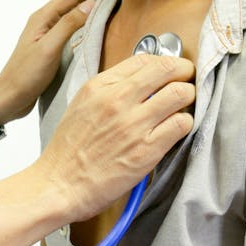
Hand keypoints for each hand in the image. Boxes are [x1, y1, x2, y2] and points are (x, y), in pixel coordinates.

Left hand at [0, 0, 99, 124]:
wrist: (9, 98)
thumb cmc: (25, 75)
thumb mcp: (49, 48)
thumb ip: (68, 25)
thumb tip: (90, 4)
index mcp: (42, 18)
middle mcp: (44, 23)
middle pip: (72, 3)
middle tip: (117, 3)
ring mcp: (46, 36)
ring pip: (72, 18)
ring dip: (89, 14)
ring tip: (111, 16)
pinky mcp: (49, 49)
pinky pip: (70, 33)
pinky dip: (83, 30)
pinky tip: (94, 37)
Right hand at [35, 54, 195, 223]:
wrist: (58, 186)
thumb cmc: (67, 153)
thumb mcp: (80, 108)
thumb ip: (107, 92)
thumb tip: (140, 84)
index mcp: (98, 87)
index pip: (144, 60)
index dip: (163, 64)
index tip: (169, 73)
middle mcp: (116, 100)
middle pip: (168, 69)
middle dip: (184, 73)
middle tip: (185, 84)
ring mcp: (133, 124)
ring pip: (181, 93)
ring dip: (187, 99)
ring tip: (179, 110)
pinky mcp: (147, 149)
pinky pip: (182, 124)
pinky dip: (184, 125)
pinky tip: (173, 131)